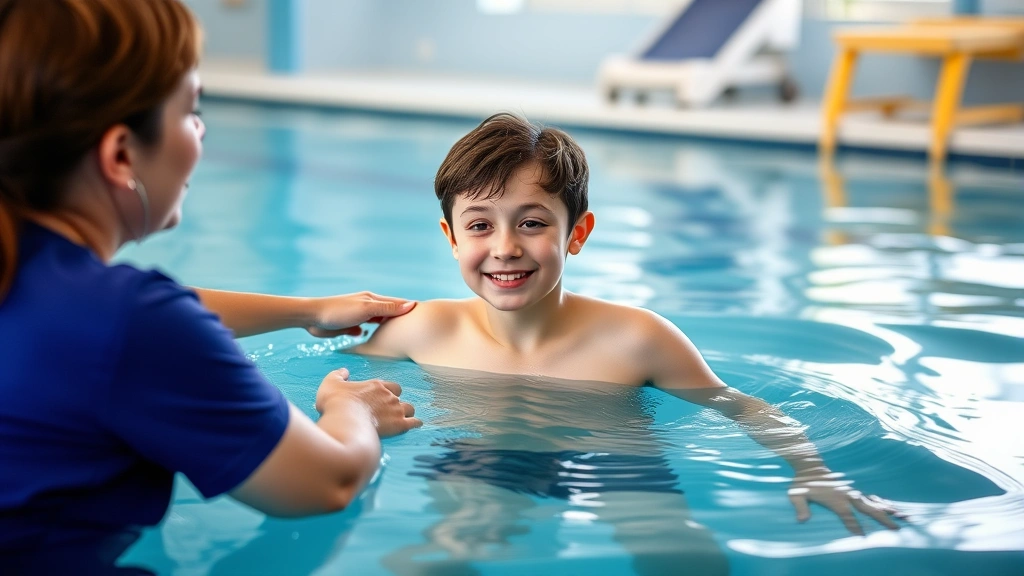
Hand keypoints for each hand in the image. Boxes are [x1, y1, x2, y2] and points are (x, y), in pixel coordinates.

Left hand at [305, 292, 415, 337]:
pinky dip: (370, 333)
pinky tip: (372, 340)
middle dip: (399, 318)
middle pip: (388, 312)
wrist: (311, 317)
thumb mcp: (366, 309)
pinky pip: (364, 330)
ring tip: (397, 335)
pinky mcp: (348, 325)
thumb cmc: (338, 312)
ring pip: (376, 321)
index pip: (396, 302)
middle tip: (413, 328)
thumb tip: (411, 304)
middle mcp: (366, 306)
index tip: (424, 314)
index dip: (409, 308)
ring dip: (385, 326)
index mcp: (372, 299)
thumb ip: (388, 308)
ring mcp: (357, 315)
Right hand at [315, 368, 422, 437]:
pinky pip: (413, 422)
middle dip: (397, 402)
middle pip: (400, 397)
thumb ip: (338, 375)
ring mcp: (395, 410)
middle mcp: (389, 395)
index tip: (383, 397)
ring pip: (409, 408)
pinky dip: (415, 423)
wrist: (346, 420)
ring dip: (407, 412)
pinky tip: (416, 424)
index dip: (388, 391)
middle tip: (390, 409)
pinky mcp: (398, 424)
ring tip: (402, 418)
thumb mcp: (331, 383)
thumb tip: (344, 371)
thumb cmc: (337, 402)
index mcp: (376, 385)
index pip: (390, 385)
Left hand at [788, 468, 904, 534]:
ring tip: (904, 517)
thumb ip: (800, 507)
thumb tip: (802, 520)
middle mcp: (847, 495)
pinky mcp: (853, 490)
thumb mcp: (796, 495)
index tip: (864, 538)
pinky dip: (882, 503)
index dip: (855, 527)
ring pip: (874, 503)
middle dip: (882, 519)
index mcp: (835, 499)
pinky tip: (892, 508)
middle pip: (868, 509)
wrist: (809, 465)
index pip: (847, 516)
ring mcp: (852, 492)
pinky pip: (870, 497)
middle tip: (896, 529)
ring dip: (888, 510)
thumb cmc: (802, 483)